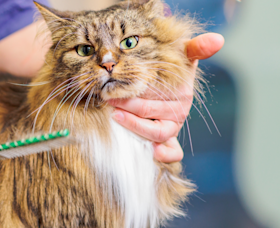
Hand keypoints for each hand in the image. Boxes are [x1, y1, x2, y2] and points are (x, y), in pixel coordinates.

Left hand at [109, 33, 224, 162]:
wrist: (170, 78)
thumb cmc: (172, 66)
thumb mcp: (183, 54)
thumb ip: (197, 47)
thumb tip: (218, 39)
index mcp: (182, 94)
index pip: (156, 102)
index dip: (134, 103)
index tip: (115, 99)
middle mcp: (178, 112)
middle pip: (150, 115)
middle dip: (127, 109)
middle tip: (108, 101)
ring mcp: (173, 127)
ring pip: (155, 134)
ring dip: (135, 128)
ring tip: (115, 117)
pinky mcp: (170, 139)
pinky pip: (173, 152)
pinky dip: (165, 154)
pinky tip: (152, 152)